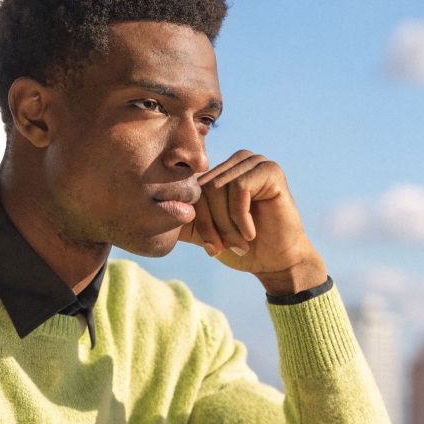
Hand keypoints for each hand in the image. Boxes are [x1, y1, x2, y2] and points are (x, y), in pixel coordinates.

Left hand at [179, 149, 327, 295]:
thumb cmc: (242, 248)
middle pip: (204, 188)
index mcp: (221, 171)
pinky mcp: (270, 169)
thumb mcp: (204, 232)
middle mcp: (237, 161)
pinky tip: (252, 233)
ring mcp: (255, 162)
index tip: (211, 248)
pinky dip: (241, 217)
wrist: (277, 263)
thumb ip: (182, 218)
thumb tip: (145, 213)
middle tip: (224, 248)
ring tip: (240, 243)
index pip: (192, 189)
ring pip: (219, 188)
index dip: (198, 221)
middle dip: (211, 224)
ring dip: (227, 225)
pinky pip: (239, 188)